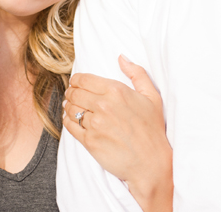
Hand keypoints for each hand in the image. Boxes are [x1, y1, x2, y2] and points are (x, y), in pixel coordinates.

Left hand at [63, 55, 172, 211]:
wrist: (151, 162)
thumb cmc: (153, 129)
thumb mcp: (152, 96)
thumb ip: (137, 73)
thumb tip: (121, 57)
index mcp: (116, 91)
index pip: (83, 79)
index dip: (76, 80)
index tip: (76, 83)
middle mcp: (103, 105)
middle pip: (74, 93)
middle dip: (71, 92)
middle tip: (72, 95)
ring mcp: (95, 124)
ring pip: (70, 109)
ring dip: (68, 107)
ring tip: (71, 107)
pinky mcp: (89, 141)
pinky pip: (70, 126)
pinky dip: (67, 121)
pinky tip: (72, 120)